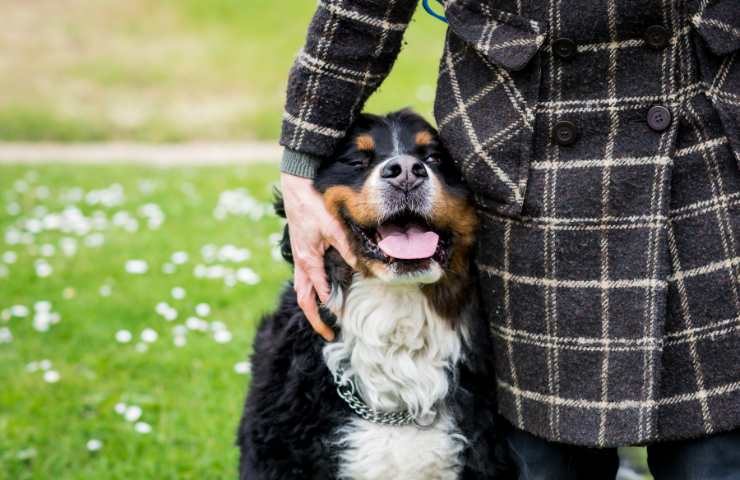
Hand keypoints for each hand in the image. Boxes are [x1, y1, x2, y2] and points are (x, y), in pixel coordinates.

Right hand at [281, 173, 356, 340]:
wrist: (295, 187)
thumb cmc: (312, 205)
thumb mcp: (333, 226)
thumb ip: (347, 248)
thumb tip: (362, 266)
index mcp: (307, 260)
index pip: (319, 293)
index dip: (331, 308)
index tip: (344, 319)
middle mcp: (300, 263)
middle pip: (305, 300)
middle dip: (315, 320)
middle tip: (329, 335)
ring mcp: (299, 258)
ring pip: (302, 291)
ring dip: (311, 307)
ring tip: (323, 320)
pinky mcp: (300, 252)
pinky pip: (303, 279)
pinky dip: (310, 291)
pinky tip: (321, 293)